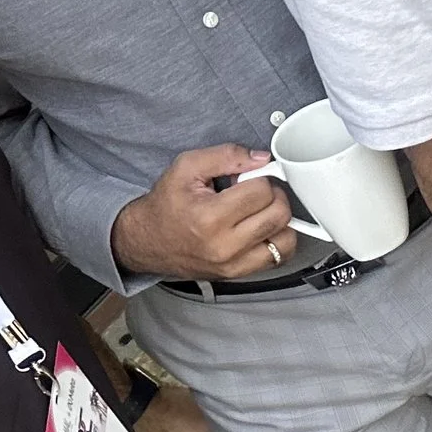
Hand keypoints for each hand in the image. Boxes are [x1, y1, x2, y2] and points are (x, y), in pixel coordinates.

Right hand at [111, 144, 292, 280]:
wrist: (146, 241)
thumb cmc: (166, 205)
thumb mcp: (186, 167)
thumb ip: (226, 155)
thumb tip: (261, 158)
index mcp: (209, 217)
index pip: (262, 191)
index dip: (259, 177)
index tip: (247, 178)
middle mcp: (224, 246)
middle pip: (278, 215)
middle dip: (273, 196)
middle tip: (256, 191)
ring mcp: (233, 265)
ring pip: (285, 240)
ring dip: (279, 220)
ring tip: (260, 211)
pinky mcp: (237, 275)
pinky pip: (277, 258)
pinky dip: (277, 240)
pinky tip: (262, 229)